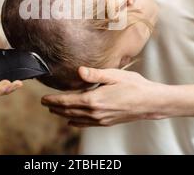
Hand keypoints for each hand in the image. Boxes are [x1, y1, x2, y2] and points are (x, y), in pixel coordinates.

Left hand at [41, 66, 169, 126]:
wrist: (150, 102)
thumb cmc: (134, 86)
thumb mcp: (114, 75)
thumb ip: (95, 74)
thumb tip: (79, 70)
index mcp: (94, 99)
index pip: (67, 101)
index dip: (54, 100)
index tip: (43, 98)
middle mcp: (95, 112)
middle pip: (69, 111)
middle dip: (55, 107)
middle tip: (45, 103)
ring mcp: (101, 119)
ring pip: (76, 119)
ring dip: (63, 115)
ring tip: (54, 110)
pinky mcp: (107, 122)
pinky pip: (86, 124)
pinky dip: (76, 123)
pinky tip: (72, 122)